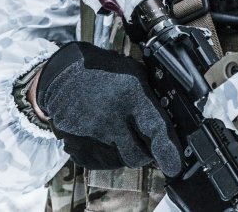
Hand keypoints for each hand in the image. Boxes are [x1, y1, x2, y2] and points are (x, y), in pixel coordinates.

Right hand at [35, 41, 181, 175]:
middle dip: (148, 153)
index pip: (155, 130)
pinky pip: (101, 163)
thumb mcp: (135, 74)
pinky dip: (108, 155)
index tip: (174, 166)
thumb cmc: (105, 71)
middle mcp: (111, 119)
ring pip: (121, 161)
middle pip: (138, 155)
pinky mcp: (76, 146)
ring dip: (128, 152)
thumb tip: (173, 119)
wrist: (62, 76)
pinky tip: (106, 136)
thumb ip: (152, 98)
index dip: (167, 151)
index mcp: (131, 96)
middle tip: (148, 141)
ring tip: (123, 130)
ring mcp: (92, 136)